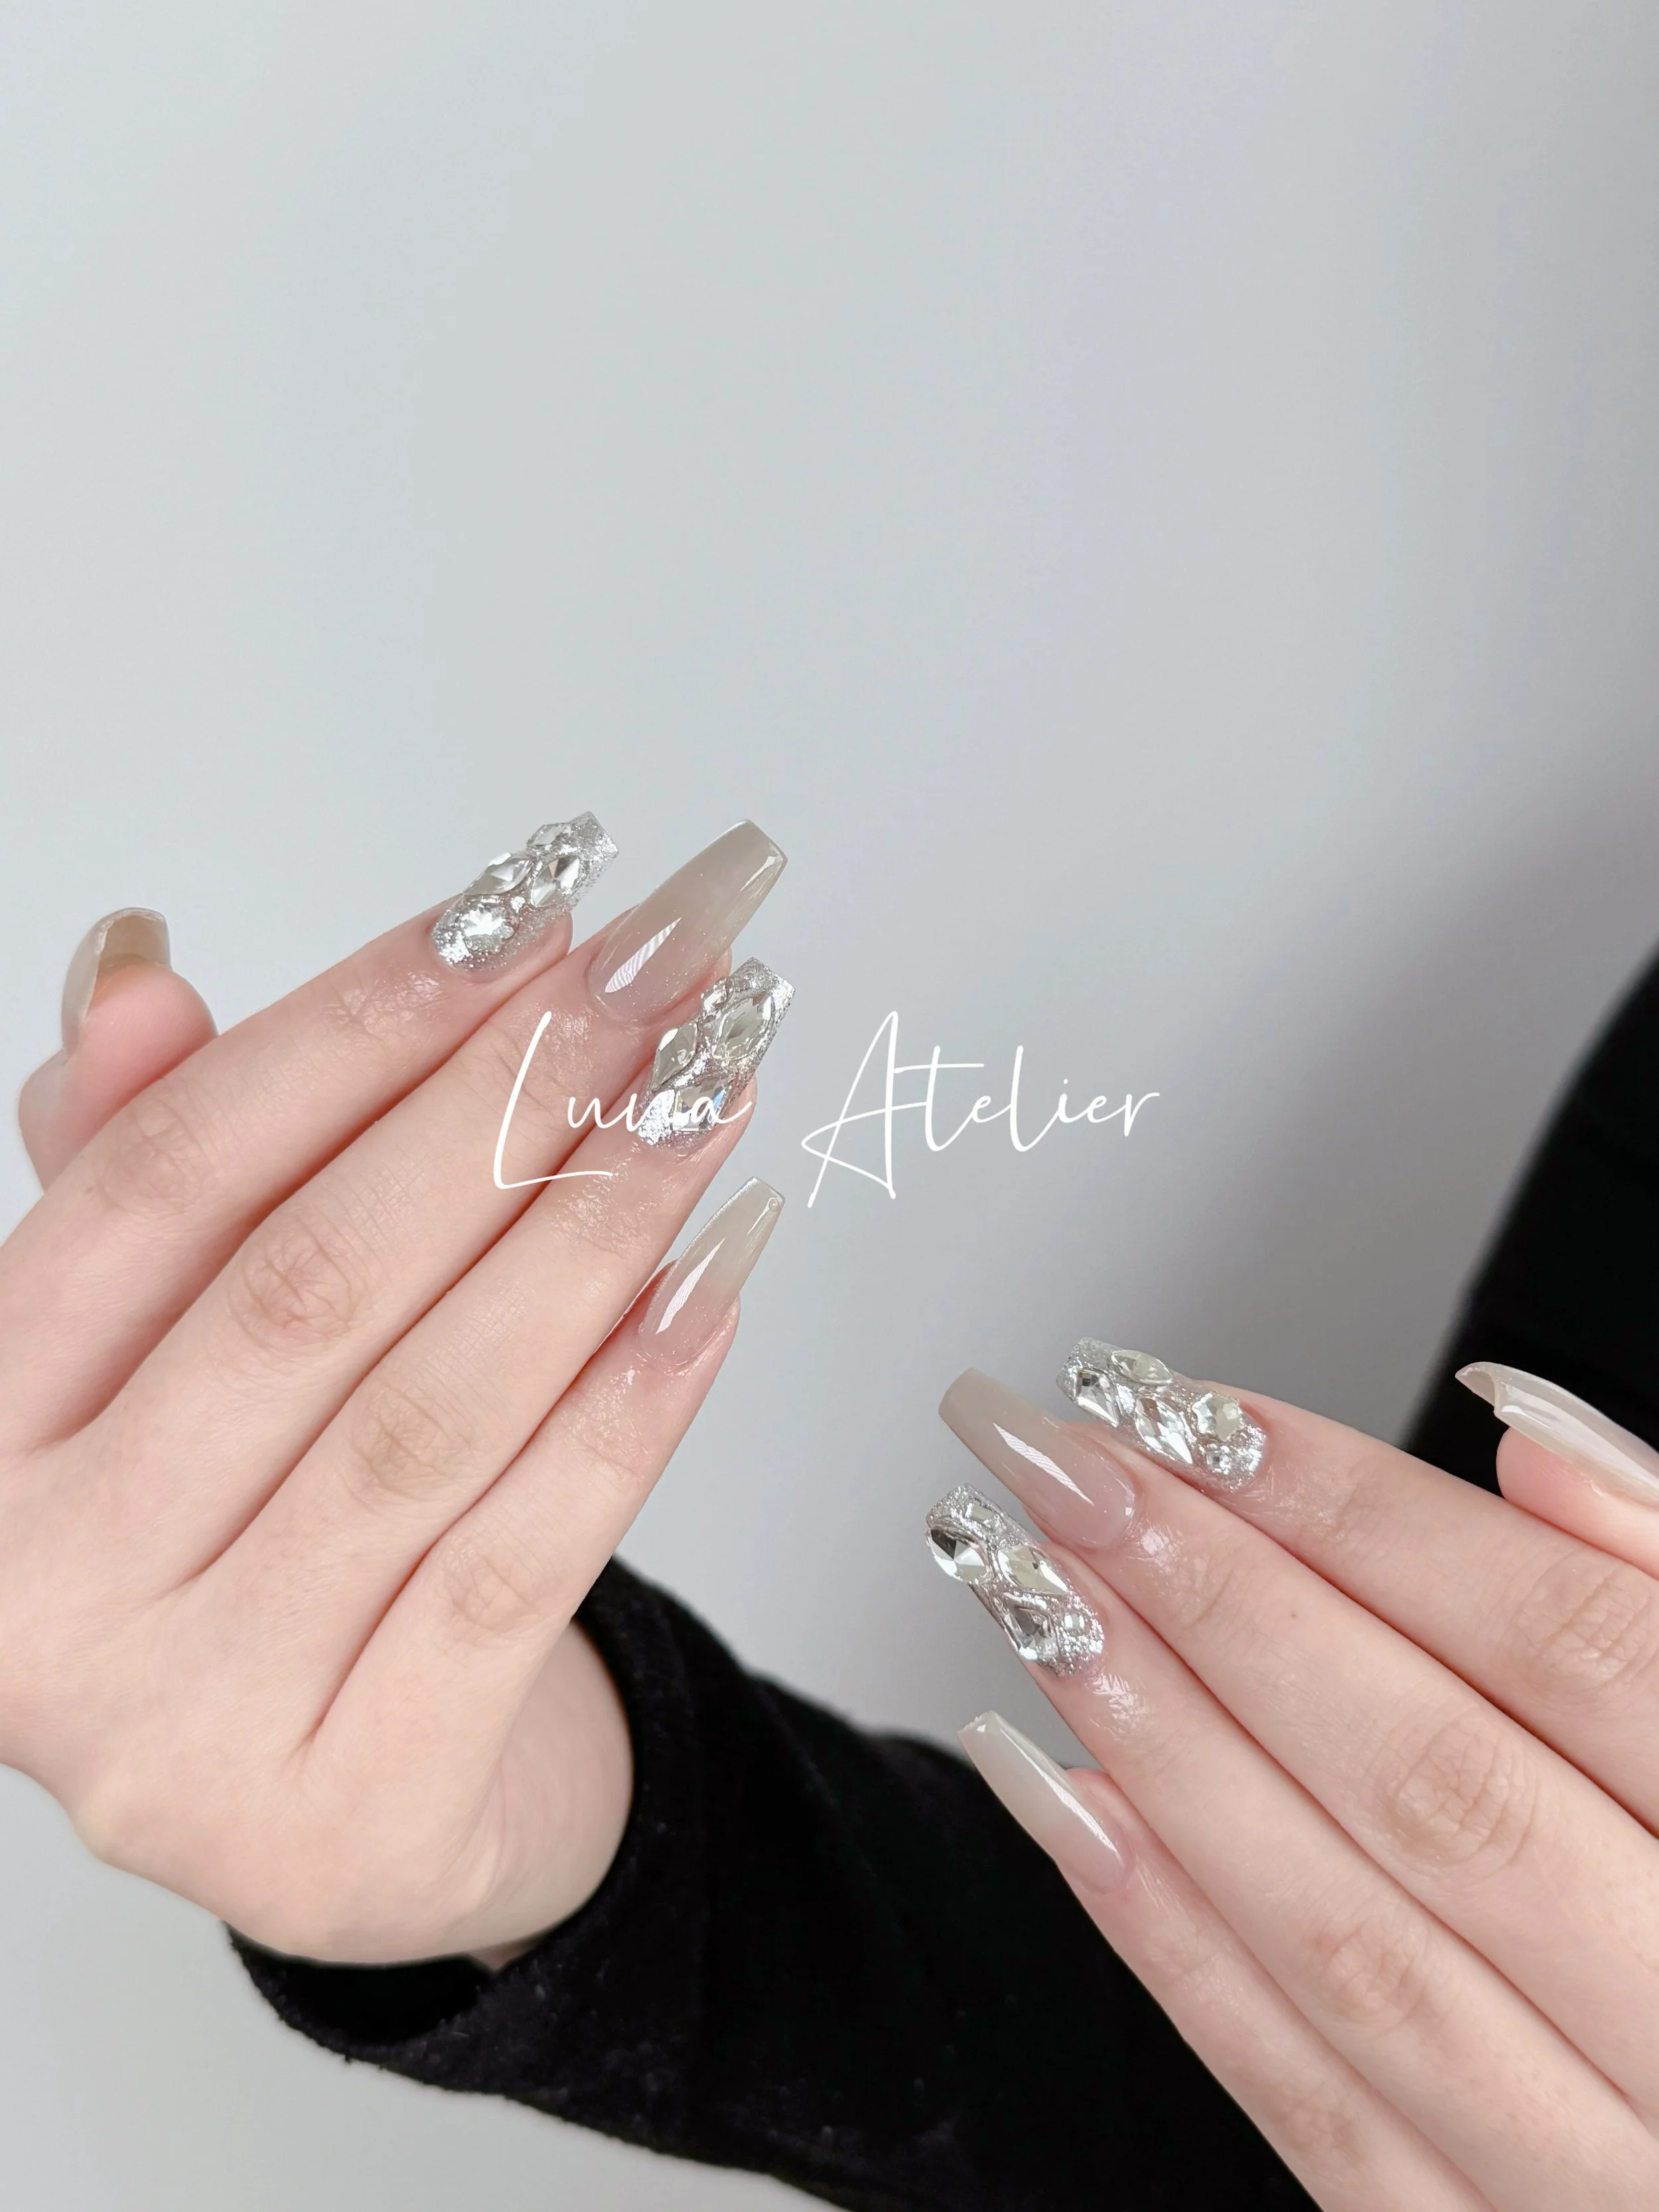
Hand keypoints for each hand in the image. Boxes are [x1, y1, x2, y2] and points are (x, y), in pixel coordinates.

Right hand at [0, 817, 788, 1963]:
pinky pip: (521, 1564)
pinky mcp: (353, 1819)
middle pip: (308, 1284)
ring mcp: (188, 1726)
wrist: (347, 1806)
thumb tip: (140, 968)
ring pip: (430, 1413)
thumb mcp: (173, 1355)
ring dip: (597, 1225)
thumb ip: (147, 1170)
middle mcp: (42, 1591)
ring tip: (713, 1091)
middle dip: (509, 1100)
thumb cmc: (261, 1529)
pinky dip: (631, 1407)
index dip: (351, 1024)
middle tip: (665, 975)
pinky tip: (718, 1277)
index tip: (525, 903)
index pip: (163, 1182)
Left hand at [933, 1344, 1658, 2209]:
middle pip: (1437, 1783)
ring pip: (1352, 1940)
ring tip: (1036, 1595)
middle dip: (1226, 1603)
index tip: (1198, 1414)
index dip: (1368, 1515)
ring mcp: (1606, 2179)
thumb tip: (1527, 1434)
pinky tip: (1063, 1796)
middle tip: (1068, 1469)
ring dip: (1167, 1750)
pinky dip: (1174, 1943)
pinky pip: (1316, 2110)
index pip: (1571, 1649)